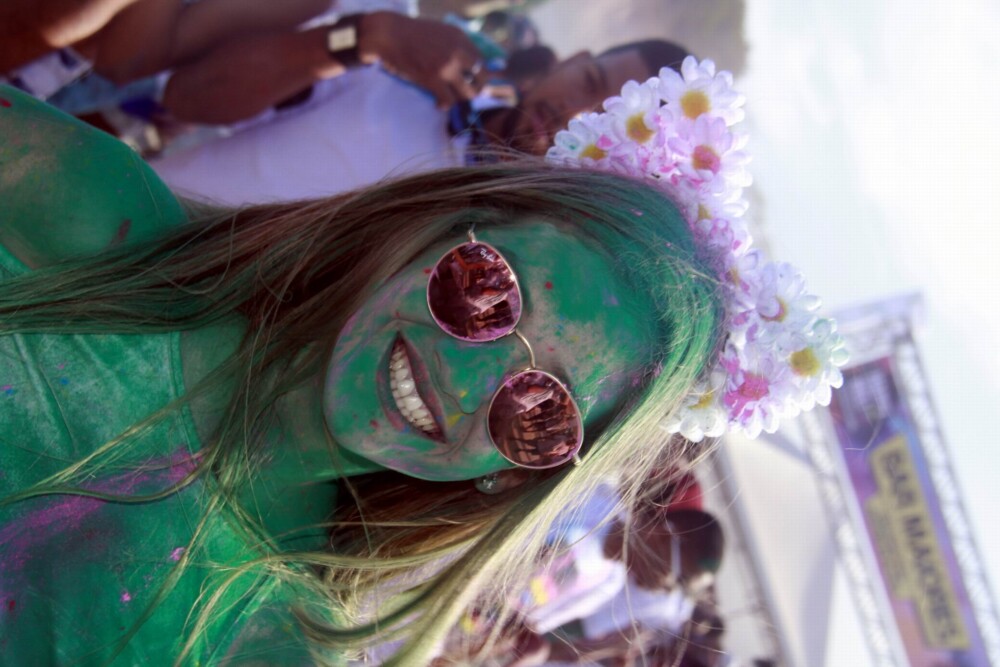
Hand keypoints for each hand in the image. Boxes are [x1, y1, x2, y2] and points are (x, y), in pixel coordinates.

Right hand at [359, 12, 486, 107]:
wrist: (388, 34)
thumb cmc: (410, 35)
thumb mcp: (439, 33)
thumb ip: (454, 46)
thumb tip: (464, 66)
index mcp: (460, 38)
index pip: (481, 60)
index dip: (479, 74)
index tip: (472, 81)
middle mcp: (458, 51)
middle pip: (481, 78)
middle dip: (476, 89)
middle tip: (466, 94)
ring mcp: (447, 66)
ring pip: (468, 92)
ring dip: (460, 99)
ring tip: (451, 99)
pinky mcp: (433, 79)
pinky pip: (449, 100)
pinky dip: (444, 105)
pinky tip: (439, 103)